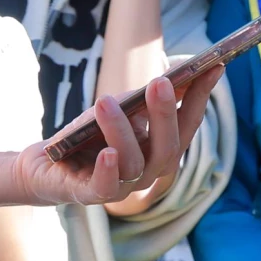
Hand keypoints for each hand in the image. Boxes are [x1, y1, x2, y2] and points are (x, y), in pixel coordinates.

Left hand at [12, 68, 221, 206]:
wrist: (47, 165)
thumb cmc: (88, 136)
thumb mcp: (119, 111)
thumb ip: (144, 100)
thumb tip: (176, 74)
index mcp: (162, 149)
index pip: (188, 124)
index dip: (200, 97)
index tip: (213, 67)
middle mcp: (149, 170)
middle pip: (167, 148)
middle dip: (164, 114)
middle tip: (160, 83)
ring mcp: (123, 186)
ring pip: (134, 163)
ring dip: (121, 131)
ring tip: (106, 101)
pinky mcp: (91, 194)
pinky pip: (106, 186)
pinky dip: (108, 170)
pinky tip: (107, 153)